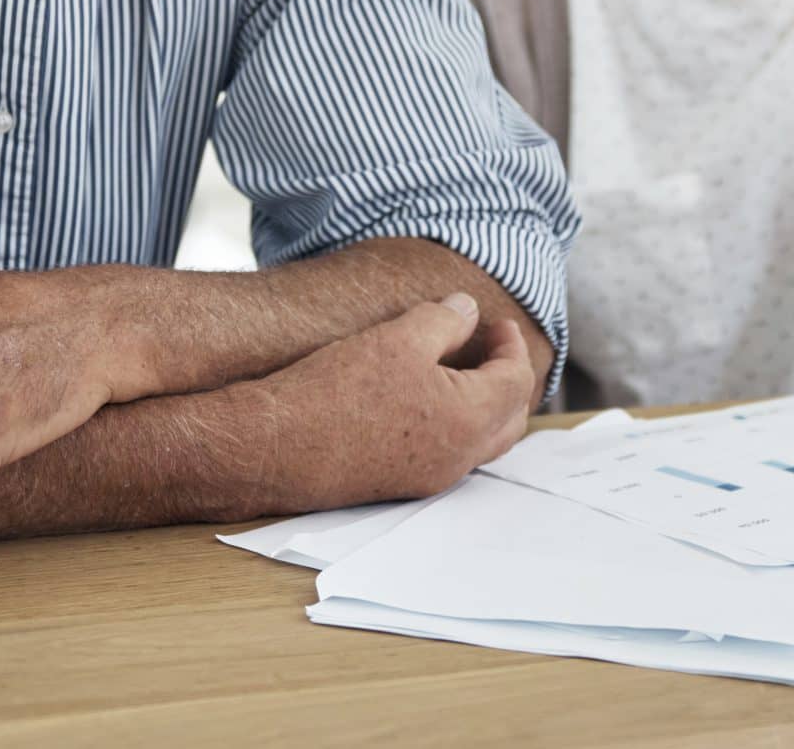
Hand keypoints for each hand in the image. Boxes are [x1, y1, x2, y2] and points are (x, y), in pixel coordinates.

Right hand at [258, 291, 536, 507]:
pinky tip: (428, 396)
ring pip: (482, 441)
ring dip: (485, 403)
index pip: (516, 381)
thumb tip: (468, 311)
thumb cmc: (337, 390)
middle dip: (509, 377)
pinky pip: (450, 453)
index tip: (497, 322)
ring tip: (464, 367)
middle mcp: (457, 458)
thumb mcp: (397, 338)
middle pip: (510, 418)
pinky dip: (457, 422)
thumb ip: (444, 321)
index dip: (511, 345)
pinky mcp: (401, 483)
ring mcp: (429, 476)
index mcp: (468, 420)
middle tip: (490, 344)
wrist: (278, 446)